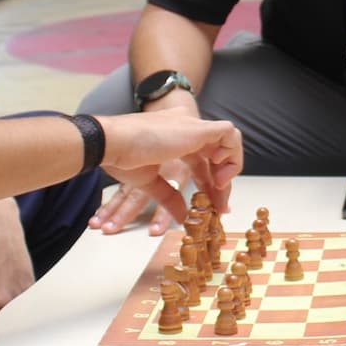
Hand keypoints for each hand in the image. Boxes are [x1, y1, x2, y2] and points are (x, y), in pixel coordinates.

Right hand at [88, 108, 243, 235]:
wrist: (114, 141)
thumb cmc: (123, 156)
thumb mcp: (150, 180)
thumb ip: (169, 197)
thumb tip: (182, 216)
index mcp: (175, 141)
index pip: (202, 162)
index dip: (209, 184)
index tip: (212, 206)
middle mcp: (187, 132)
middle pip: (215, 158)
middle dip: (221, 185)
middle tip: (220, 208)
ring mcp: (193, 128)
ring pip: (226, 145)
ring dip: (228, 173)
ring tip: (218, 198)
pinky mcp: (199, 128)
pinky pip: (229, 135)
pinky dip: (232, 154)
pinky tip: (218, 176)